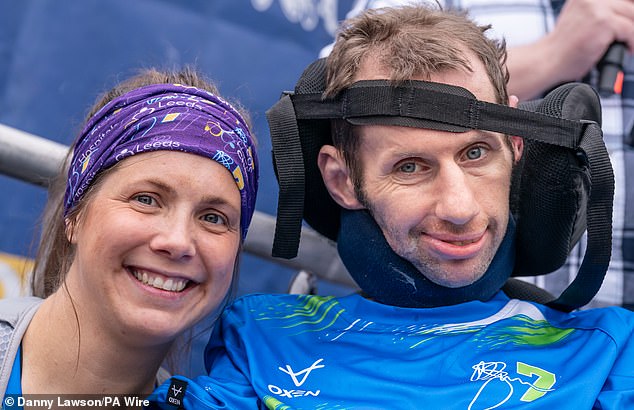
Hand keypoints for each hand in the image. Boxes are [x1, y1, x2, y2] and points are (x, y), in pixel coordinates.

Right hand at [506, 0, 633, 98]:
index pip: (618, 0)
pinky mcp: (604, 22)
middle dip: (631, 21)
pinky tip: (626, 50)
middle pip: (628, 6)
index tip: (628, 19)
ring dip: (632, 33)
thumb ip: (599, 14)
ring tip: (628, 44)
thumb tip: (624, 14)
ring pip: (631, 16)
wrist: (547, 61)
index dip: (626, 9)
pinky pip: (631, 30)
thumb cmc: (562, 49)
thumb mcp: (581, 22)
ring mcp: (597, 9)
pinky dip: (631, 42)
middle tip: (629, 36)